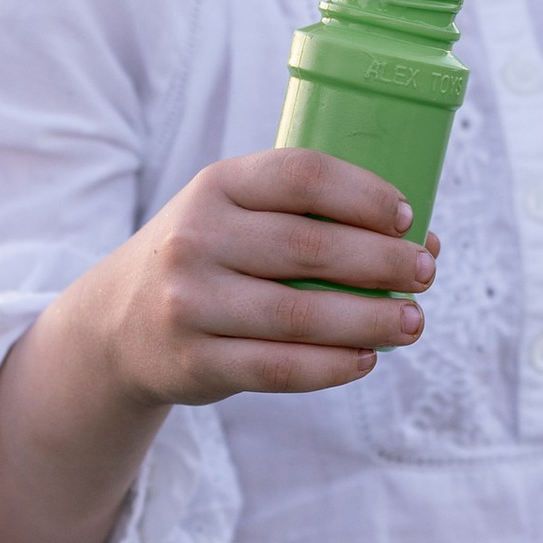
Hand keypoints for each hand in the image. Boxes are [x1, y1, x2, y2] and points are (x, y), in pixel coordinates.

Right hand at [0, 150, 438, 542]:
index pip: (301, 175)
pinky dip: (332, 366)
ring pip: (301, 314)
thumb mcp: (232, 215)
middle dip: (382, 262)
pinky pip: (279, 367)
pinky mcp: (195, 360)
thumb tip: (419, 239)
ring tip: (413, 322)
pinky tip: (365, 359)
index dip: (363, 194)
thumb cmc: (207, 260)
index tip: (406, 216)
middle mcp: (196, 238)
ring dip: (370, 320)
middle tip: (426, 272)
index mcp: (216, 185)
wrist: (117, 324)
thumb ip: (306, 218)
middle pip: (310, 247)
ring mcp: (190, 302)